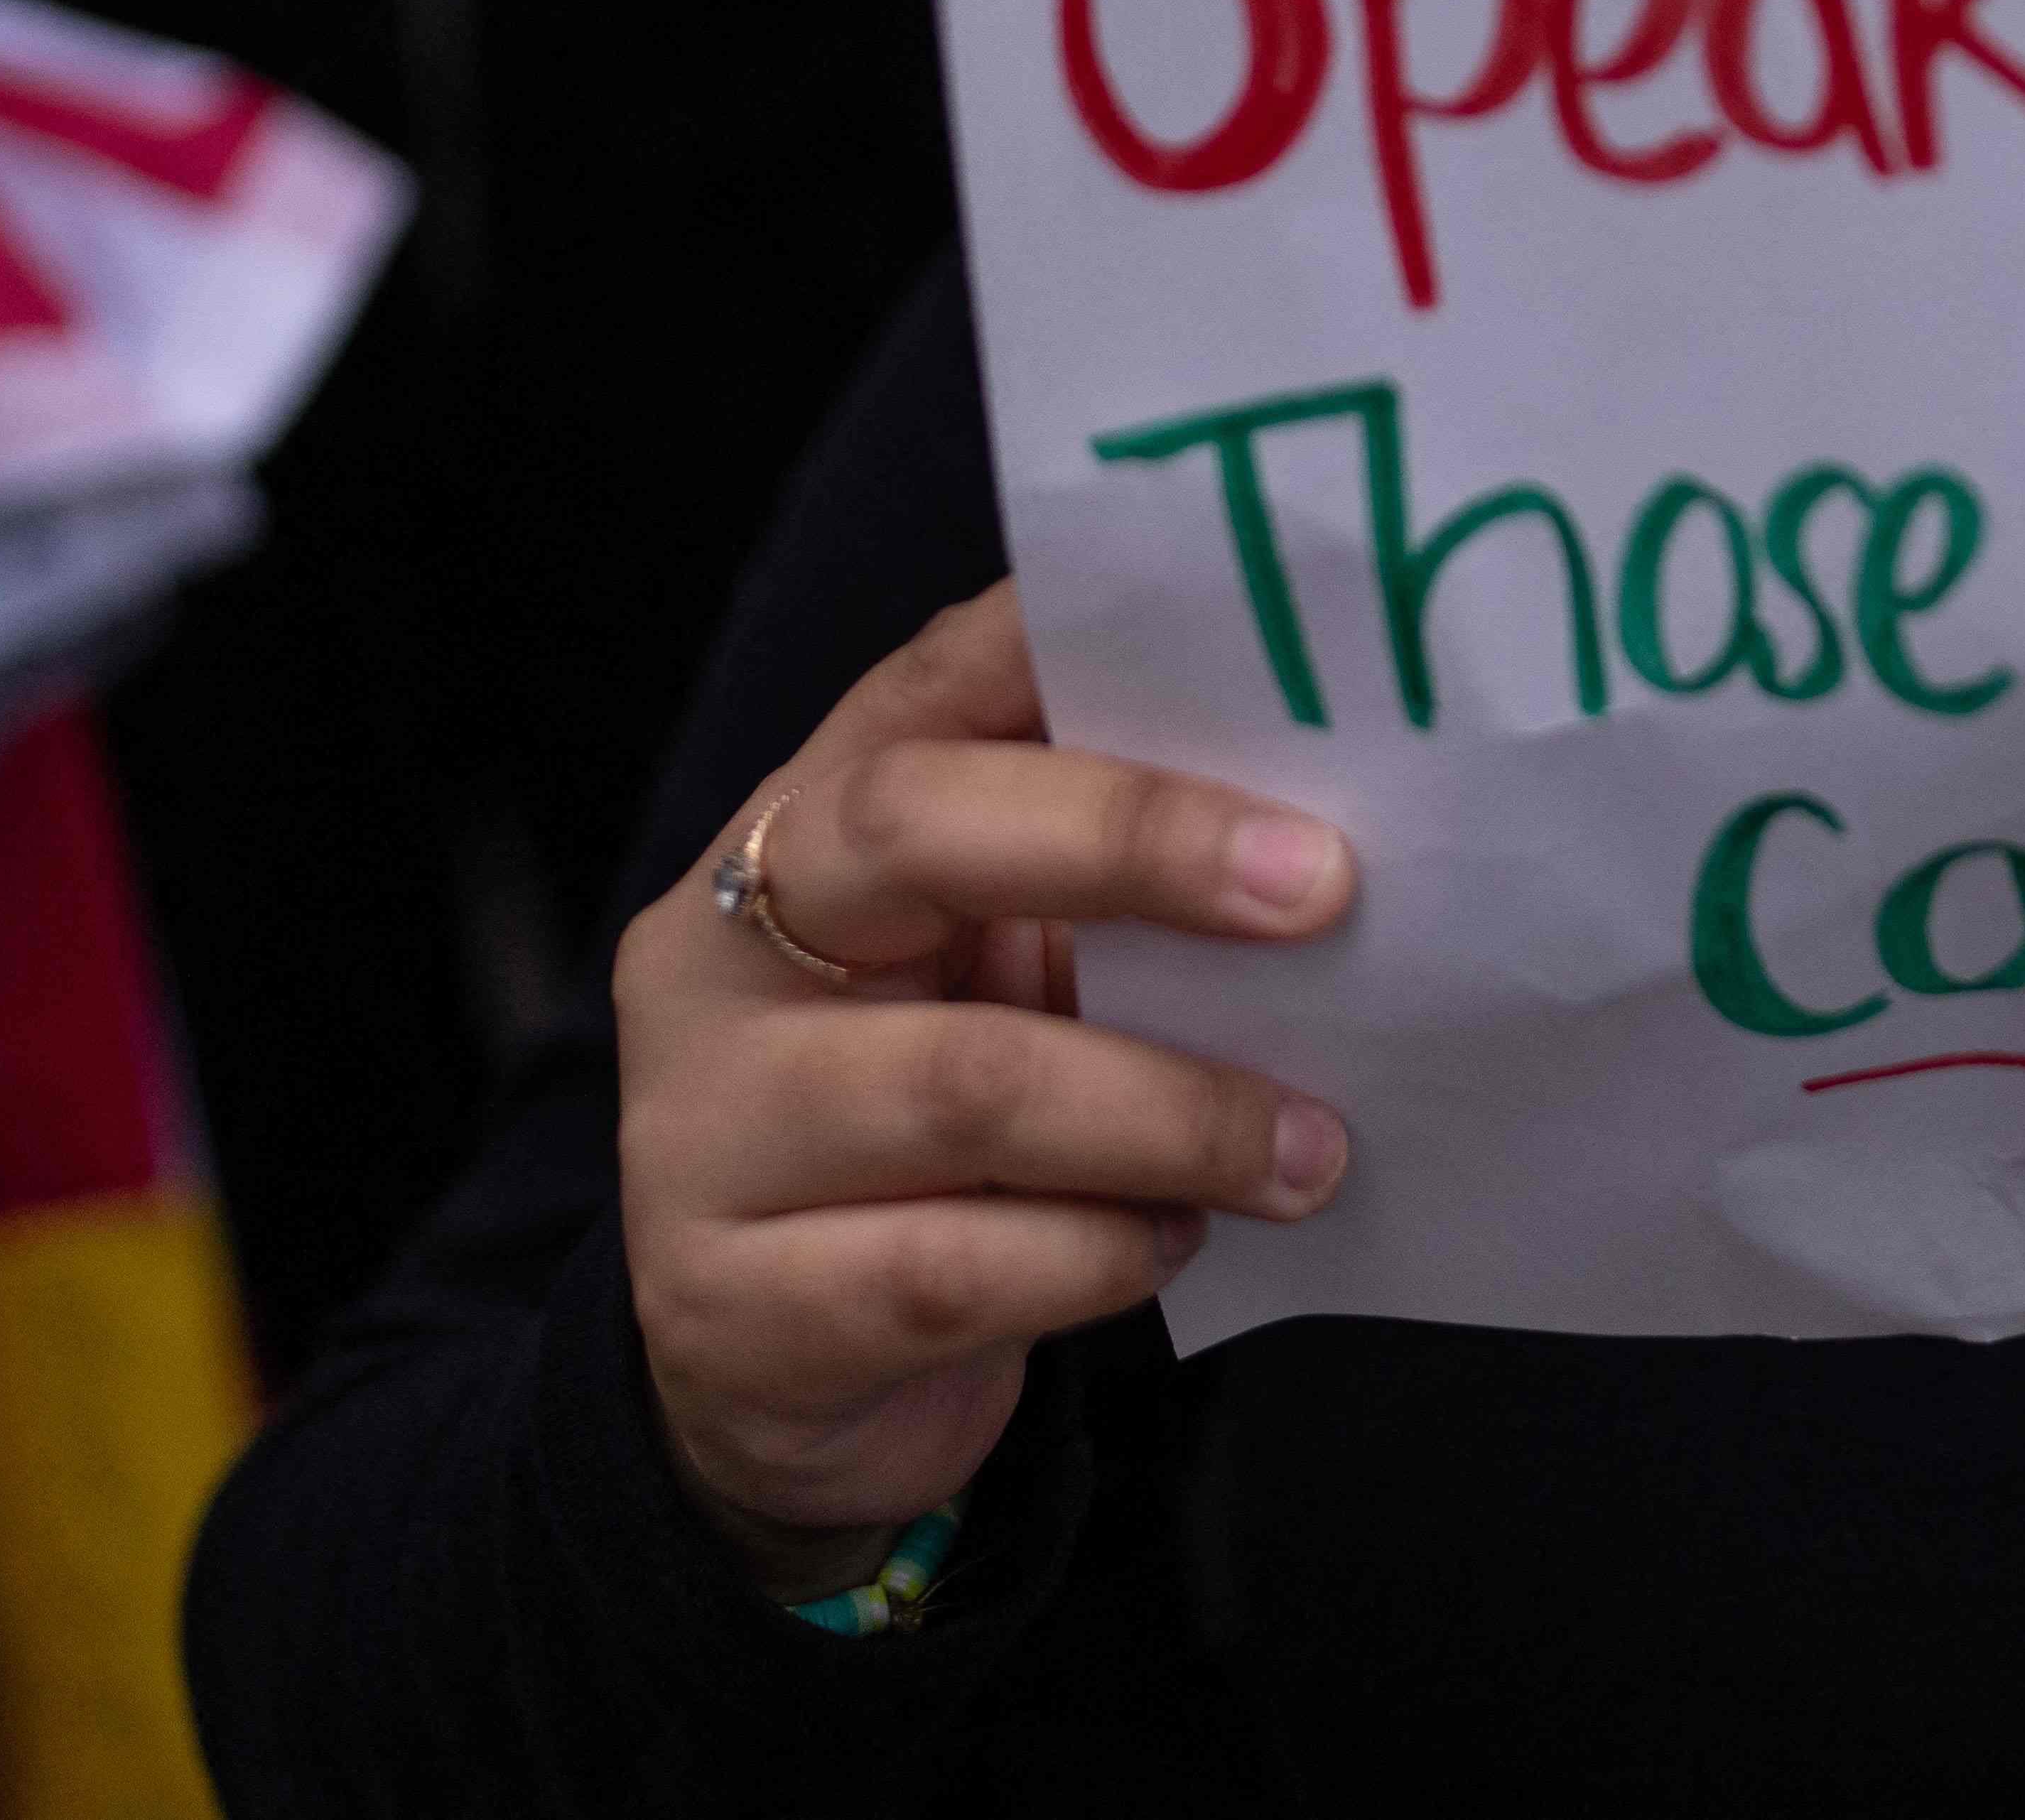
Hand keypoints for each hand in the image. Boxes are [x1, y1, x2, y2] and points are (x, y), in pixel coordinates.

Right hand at [617, 586, 1356, 1597]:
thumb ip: (1103, 895)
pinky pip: (950, 1269)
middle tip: (1324, 894)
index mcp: (799, 830)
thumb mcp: (1000, 978)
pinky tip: (1172, 1243)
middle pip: (913, 826)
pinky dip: (1100, 1255)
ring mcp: (700, 1130)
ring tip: (1305, 1150)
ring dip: (1176, 1114)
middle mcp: (718, 951)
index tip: (1256, 668)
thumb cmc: (935, 1136)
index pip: (927, 684)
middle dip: (1138, 841)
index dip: (1071, 649)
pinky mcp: (729, 1311)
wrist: (784, 1375)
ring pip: (964, 1081)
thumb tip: (1321, 831)